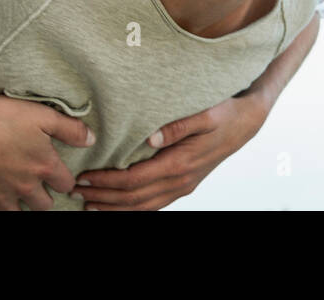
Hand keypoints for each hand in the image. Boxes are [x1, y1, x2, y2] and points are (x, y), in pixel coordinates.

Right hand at [0, 94, 95, 210]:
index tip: (61, 175)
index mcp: (43, 167)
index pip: (66, 184)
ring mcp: (0, 195)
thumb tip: (91, 139)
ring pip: (15, 213)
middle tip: (39, 187)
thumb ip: (70, 129)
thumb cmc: (0, 118)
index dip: (65, 179)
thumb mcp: (41, 115)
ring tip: (16, 196)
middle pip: (43, 205)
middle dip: (44, 198)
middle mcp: (25, 187)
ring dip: (17, 207)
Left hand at [74, 94, 267, 209]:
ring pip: (144, 207)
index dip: (107, 182)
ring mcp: (183, 186)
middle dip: (103, 198)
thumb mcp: (205, 113)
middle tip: (76, 192)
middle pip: (134, 199)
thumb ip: (177, 126)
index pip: (134, 180)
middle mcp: (180, 181)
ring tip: (90, 205)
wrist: (246, 123)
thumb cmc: (224, 114)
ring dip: (115, 208)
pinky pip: (155, 204)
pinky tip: (118, 207)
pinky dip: (133, 209)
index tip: (84, 177)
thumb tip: (150, 137)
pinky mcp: (184, 184)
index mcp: (180, 164)